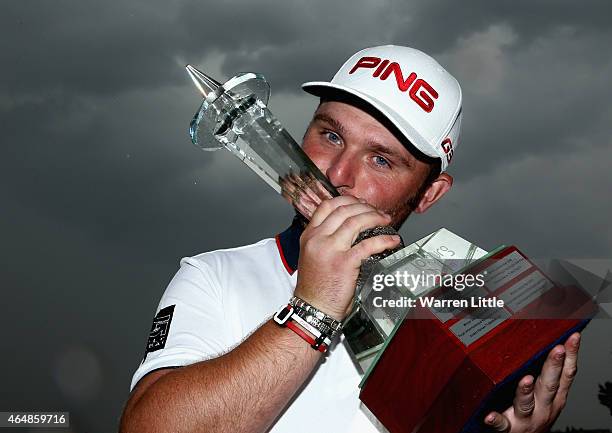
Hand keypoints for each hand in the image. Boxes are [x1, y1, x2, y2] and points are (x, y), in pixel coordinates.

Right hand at [294, 195, 400, 320]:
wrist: (313, 309)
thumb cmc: (315, 287)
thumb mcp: (312, 256)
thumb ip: (324, 240)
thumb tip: (349, 229)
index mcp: (309, 236)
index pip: (326, 206)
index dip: (346, 200)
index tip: (360, 203)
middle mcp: (318, 239)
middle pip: (344, 210)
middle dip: (365, 207)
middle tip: (377, 212)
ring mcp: (330, 250)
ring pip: (356, 222)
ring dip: (375, 218)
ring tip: (386, 220)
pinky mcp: (344, 263)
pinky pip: (368, 244)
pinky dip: (384, 240)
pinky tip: (392, 240)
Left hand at [484, 332, 580, 431]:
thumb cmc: (537, 414)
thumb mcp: (549, 396)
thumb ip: (549, 375)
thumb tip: (551, 343)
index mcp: (555, 398)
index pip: (566, 374)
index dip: (571, 356)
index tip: (573, 338)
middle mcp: (543, 408)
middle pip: (549, 385)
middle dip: (554, 367)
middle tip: (557, 349)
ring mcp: (526, 418)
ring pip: (526, 403)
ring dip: (526, 391)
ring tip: (526, 379)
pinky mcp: (509, 427)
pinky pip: (501, 423)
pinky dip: (496, 419)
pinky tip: (489, 415)